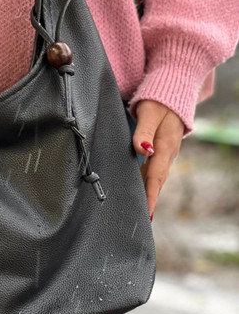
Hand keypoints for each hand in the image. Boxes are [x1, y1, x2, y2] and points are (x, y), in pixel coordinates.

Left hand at [132, 99, 184, 218]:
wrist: (172, 93)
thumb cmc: (158, 101)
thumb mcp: (150, 113)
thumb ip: (144, 132)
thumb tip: (143, 150)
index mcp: (164, 146)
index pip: (155, 176)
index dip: (150, 195)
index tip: (147, 213)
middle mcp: (167, 152)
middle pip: (157, 181)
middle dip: (150, 200)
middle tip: (143, 220)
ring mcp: (166, 152)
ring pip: (156, 176)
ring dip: (150, 193)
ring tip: (142, 211)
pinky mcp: (162, 149)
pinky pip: (155, 169)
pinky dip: (149, 182)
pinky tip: (141, 190)